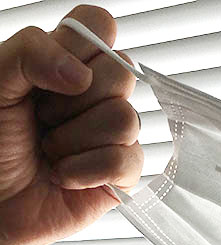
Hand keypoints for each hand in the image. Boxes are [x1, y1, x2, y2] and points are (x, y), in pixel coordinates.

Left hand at [0, 5, 142, 244]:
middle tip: (43, 120)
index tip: (50, 75)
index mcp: (69, 64)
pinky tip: (65, 176)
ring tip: (51, 152)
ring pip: (126, 118)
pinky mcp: (124, 172)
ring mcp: (115, 133)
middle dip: (71, 103)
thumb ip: (29, 53)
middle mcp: (98, 95)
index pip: (99, 25)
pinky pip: (125, 159)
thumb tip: (81, 75)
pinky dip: (84, 171)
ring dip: (73, 141)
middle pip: (122, 72)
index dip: (81, 45)